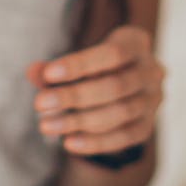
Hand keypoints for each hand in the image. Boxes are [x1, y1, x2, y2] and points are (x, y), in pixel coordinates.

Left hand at [26, 25, 163, 159]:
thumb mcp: (77, 60)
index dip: (80, 65)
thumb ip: (55, 68)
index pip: (112, 53)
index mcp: (136, 43)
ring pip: (120, 113)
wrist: (124, 85)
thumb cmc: (94, 66)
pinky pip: (124, 137)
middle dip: (74, 96)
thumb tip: (33, 72)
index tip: (47, 75)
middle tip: (39, 104)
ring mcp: (153, 100)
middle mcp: (152, 71)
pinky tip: (68, 142)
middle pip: (115, 86)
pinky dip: (95, 142)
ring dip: (79, 121)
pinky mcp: (147, 126)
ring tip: (45, 125)